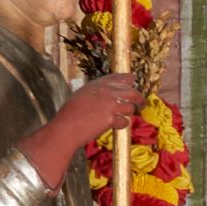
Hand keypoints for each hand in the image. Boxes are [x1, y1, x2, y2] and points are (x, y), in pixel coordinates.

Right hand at [22, 76, 137, 189]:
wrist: (65, 128)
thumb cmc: (71, 114)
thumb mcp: (83, 95)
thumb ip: (99, 92)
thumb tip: (116, 93)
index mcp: (99, 84)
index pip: (123, 78)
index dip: (131, 83)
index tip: (134, 86)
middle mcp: (106, 91)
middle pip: (133, 92)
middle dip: (139, 99)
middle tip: (141, 104)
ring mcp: (109, 104)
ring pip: (130, 108)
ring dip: (127, 114)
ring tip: (120, 118)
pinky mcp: (111, 118)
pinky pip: (124, 121)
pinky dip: (121, 125)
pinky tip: (112, 126)